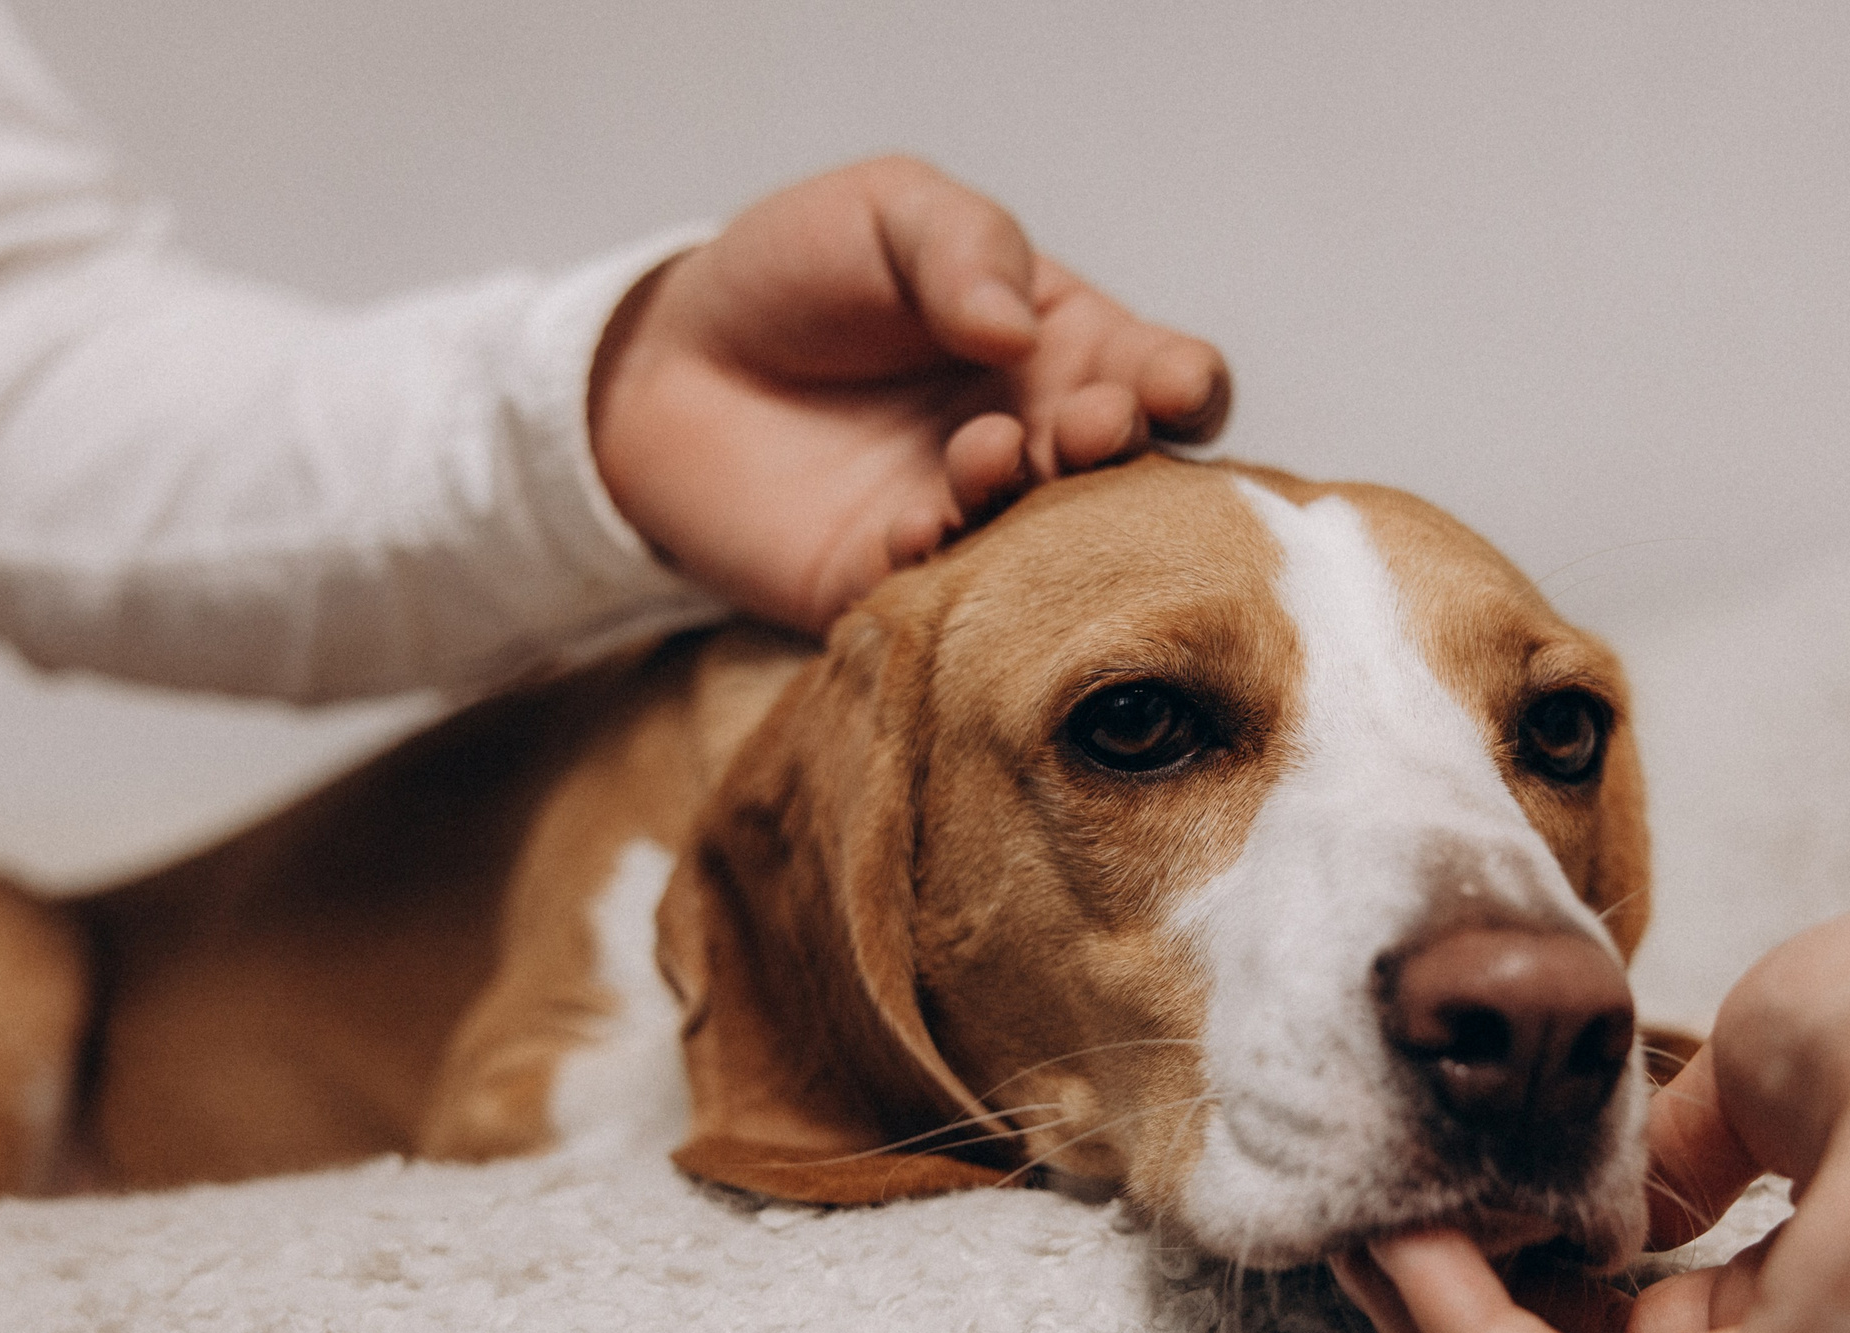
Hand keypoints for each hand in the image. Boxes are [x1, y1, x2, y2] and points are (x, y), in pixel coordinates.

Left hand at [588, 156, 1229, 632]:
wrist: (666, 364)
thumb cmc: (795, 273)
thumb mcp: (888, 213)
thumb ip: (964, 246)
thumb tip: (1020, 328)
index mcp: (1065, 350)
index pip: (1166, 379)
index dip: (1183, 387)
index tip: (1164, 386)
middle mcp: (1043, 445)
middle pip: (1133, 473)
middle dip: (1126, 454)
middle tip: (1089, 427)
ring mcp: (982, 525)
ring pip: (1056, 547)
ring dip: (1040, 507)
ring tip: (982, 452)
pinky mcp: (908, 590)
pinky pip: (956, 602)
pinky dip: (950, 567)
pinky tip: (914, 524)